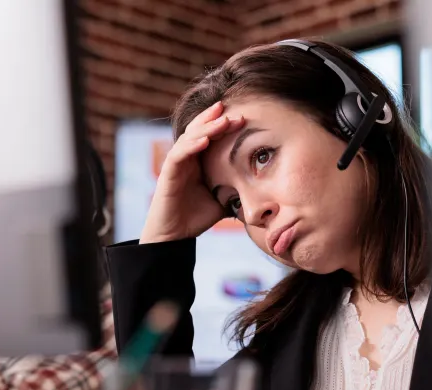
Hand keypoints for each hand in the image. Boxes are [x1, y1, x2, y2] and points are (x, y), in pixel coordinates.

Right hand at [140, 101, 245, 243]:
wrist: (175, 237)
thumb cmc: (196, 218)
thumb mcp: (224, 200)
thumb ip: (237, 190)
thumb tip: (264, 187)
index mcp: (198, 161)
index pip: (209, 135)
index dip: (223, 124)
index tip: (243, 117)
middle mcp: (186, 158)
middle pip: (198, 129)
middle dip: (215, 118)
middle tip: (232, 109)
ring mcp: (176, 164)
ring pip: (189, 138)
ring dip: (206, 128)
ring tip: (223, 121)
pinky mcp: (168, 174)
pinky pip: (178, 155)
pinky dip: (191, 145)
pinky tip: (204, 140)